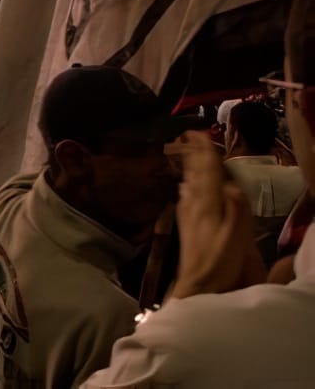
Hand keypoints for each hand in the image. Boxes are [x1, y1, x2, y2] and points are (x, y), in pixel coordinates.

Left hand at [169, 131, 264, 298]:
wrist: (197, 286)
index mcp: (210, 207)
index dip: (205, 153)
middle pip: (196, 175)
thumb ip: (236, 211)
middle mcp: (196, 207)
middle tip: (190, 134)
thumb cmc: (220, 264)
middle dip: (194, 154)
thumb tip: (233, 185)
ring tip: (187, 152)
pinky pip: (186, 199)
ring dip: (189, 167)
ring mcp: (189, 216)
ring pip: (189, 184)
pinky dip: (186, 186)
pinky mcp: (186, 227)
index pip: (208, 174)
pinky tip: (183, 185)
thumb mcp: (236, 238)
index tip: (201, 133)